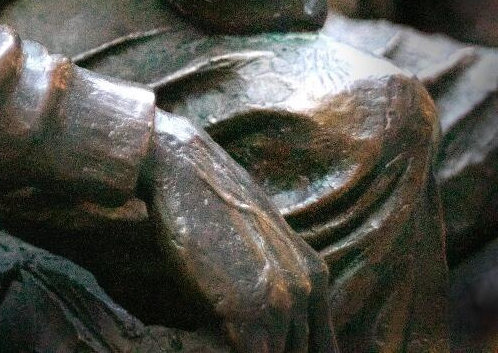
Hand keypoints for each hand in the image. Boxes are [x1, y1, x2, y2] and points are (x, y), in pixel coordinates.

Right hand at [142, 113, 334, 352]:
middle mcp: (308, 289)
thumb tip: (257, 297)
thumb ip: (272, 272)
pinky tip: (205, 344)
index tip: (271, 346)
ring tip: (220, 340)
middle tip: (241, 343)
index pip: (321, 344)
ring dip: (248, 351)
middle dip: (272, 351)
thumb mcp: (256, 237)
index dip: (297, 352)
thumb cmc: (205, 197)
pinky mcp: (249, 312)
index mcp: (315, 274)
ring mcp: (281, 302)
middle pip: (300, 352)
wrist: (179, 166)